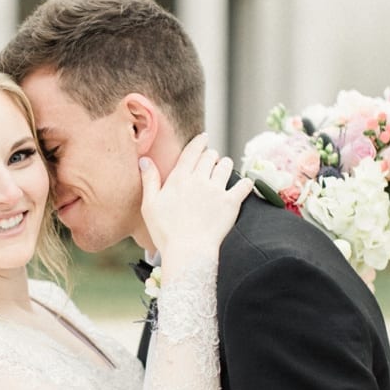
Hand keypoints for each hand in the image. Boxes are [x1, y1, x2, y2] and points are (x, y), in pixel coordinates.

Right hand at [139, 134, 253, 271]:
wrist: (187, 251)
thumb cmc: (165, 231)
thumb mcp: (149, 205)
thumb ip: (149, 180)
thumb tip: (144, 160)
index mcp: (179, 179)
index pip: (192, 152)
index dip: (199, 142)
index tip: (205, 138)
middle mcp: (199, 180)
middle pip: (210, 156)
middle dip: (211, 156)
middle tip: (211, 161)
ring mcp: (216, 190)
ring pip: (226, 166)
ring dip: (225, 165)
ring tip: (223, 171)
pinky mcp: (231, 202)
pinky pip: (244, 185)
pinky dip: (246, 183)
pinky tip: (244, 185)